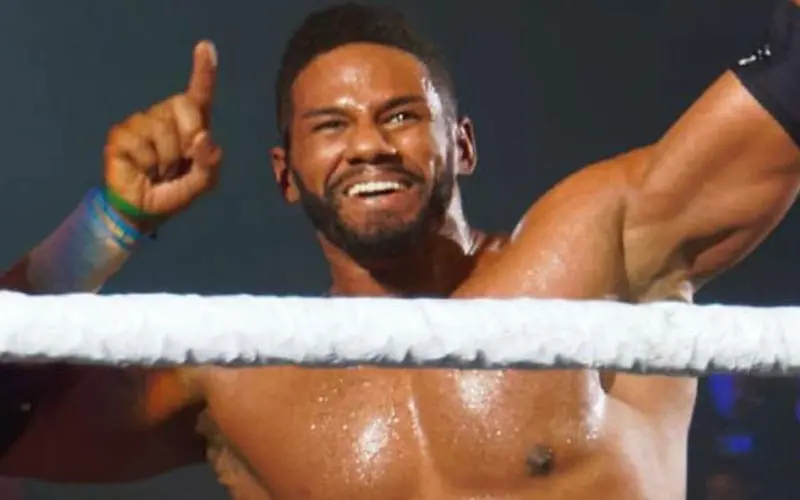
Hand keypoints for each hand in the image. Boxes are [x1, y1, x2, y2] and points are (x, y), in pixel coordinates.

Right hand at [104, 40, 221, 224]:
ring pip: (162, 129)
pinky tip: (143, 170)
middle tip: (178, 164)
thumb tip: (204, 137)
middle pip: (184, 106)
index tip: (205, 47)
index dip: (204, 72)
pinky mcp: (121, 134)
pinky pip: (141, 145)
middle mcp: (165, 116)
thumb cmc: (174, 193)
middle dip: (188, 138)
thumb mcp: (202, 184)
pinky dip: (147, 165)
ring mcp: (141, 123)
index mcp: (191, 125)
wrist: (144, 213)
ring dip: (166, 159)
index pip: (198, 94)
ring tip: (159, 171)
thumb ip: (210, 163)